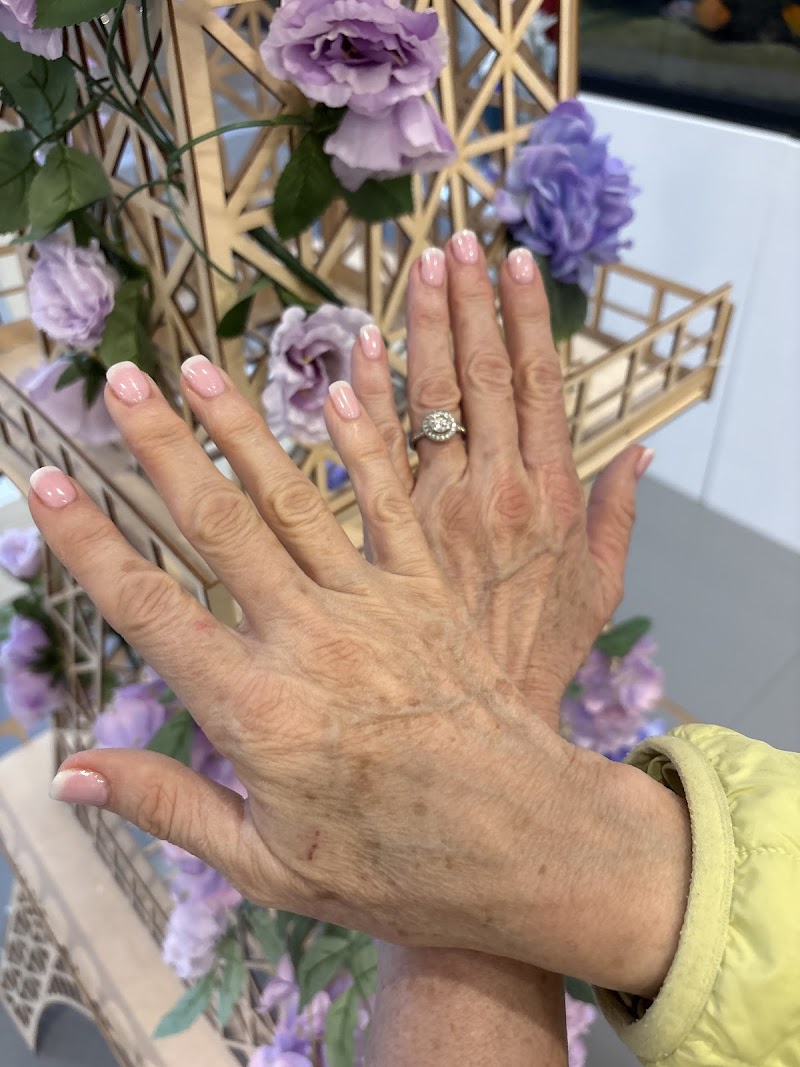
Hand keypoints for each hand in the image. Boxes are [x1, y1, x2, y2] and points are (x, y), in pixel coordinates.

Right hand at [34, 350, 686, 994]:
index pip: (148, 607)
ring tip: (198, 367)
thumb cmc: (393, 866)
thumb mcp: (265, 861)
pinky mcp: (429, 593)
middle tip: (118, 382)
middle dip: (159, 448)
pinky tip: (335, 392)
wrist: (520, 843)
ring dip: (240, 428)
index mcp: (254, 709)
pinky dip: (362, 446)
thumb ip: (167, 804)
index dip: (90, 542)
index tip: (49, 485)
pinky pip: (391, 505)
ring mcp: (373, 606)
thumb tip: (70, 777)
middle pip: (216, 526)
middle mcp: (306, 639)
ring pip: (292, 498)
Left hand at [353, 234, 651, 724]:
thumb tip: (641, 454)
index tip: (510, 263)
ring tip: (417, 265)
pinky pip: (378, 459)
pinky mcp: (393, 541)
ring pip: (432, 402)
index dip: (524, 319)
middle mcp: (499, 491)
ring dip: (425, 329)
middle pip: (482, 378)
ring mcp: (442, 512)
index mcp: (553, 495)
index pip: (537, 386)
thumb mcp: (600, 590)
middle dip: (469, 303)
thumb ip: (618, 516)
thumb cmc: (538, 656)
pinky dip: (370, 401)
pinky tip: (360, 351)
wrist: (481, 729)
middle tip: (456, 239)